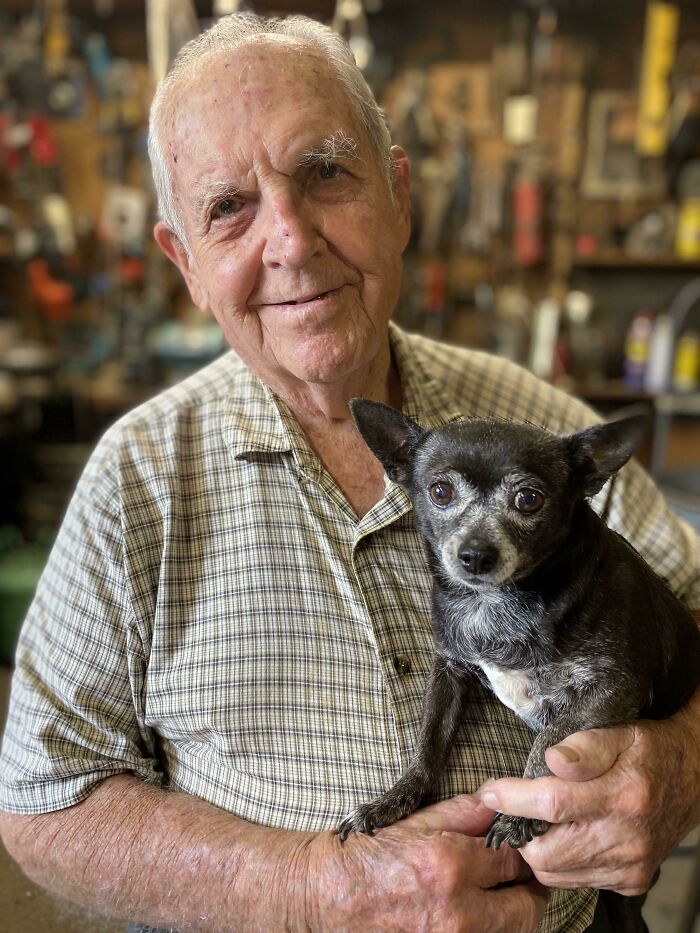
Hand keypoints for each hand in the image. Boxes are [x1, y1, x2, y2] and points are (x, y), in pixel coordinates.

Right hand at [303, 795, 547, 931]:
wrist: (325, 897)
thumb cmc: (365, 857)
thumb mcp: (412, 823)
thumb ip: (462, 813)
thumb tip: (499, 804)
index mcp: (450, 864)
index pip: (515, 859)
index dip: (522, 851)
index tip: (521, 848)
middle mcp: (456, 911)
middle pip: (527, 908)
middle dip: (527, 890)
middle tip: (519, 879)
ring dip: (511, 916)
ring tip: (499, 899)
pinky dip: (487, 931)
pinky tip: (476, 915)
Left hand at [477, 710, 699, 895]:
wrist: (693, 778)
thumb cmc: (649, 750)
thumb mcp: (620, 732)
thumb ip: (584, 746)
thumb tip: (552, 760)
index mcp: (623, 795)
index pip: (553, 803)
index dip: (512, 798)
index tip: (488, 791)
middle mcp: (628, 838)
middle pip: (546, 851)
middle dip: (520, 831)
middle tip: (515, 806)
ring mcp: (630, 866)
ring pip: (555, 873)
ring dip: (537, 849)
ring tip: (538, 820)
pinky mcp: (630, 882)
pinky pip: (575, 881)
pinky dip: (560, 862)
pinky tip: (566, 836)